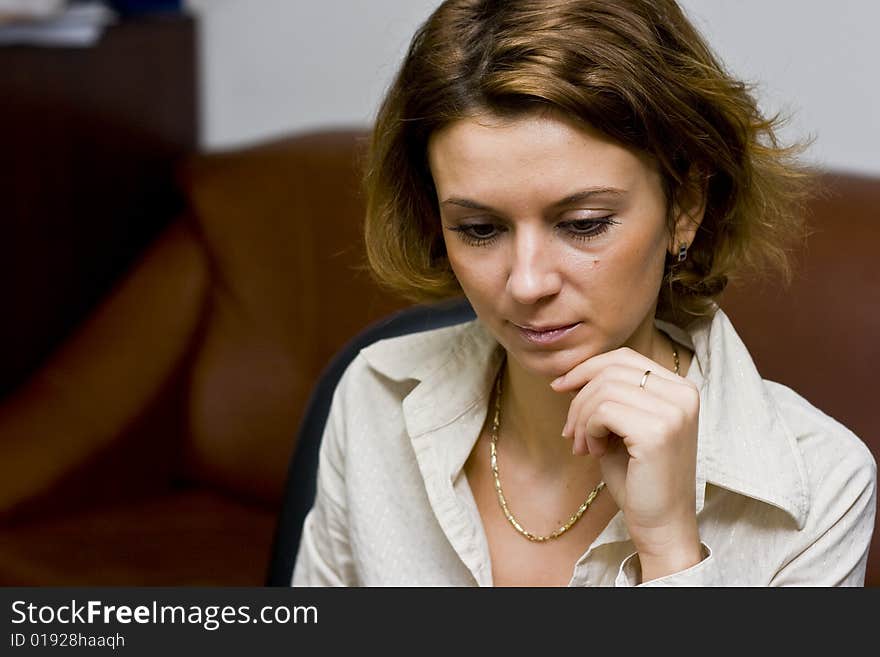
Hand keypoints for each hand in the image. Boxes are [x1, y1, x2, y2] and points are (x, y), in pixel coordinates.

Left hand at [551, 346, 702, 578]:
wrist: (661, 523)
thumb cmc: (639, 477)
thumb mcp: (623, 426)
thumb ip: (608, 396)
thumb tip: (571, 374)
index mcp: (680, 388)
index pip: (624, 358)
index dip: (587, 368)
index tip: (561, 387)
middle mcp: (683, 394)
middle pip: (611, 370)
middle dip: (579, 397)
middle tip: (571, 431)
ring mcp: (674, 411)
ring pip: (603, 390)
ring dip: (581, 418)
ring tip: (582, 446)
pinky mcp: (658, 431)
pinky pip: (603, 411)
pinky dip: (588, 430)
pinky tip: (594, 453)